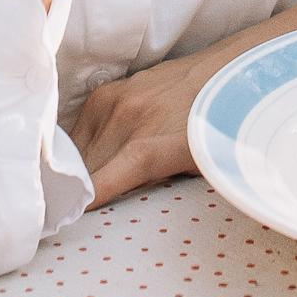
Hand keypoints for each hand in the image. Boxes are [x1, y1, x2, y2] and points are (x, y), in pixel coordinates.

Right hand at [72, 47, 226, 201]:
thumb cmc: (214, 133)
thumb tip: (120, 205)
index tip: (70, 220)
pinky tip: (93, 156)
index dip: (83, 205)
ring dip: (79, 167)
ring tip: (85, 181)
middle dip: (80, 190)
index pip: (101, 183)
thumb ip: (156, 187)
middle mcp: (127, 120)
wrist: (225, 76)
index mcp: (150, 148)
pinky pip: (79, 128)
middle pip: (84, 170)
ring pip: (77, 148)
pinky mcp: (107, 91)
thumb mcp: (194, 171)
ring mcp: (115, 101)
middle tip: (80, 206)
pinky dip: (82, 145)